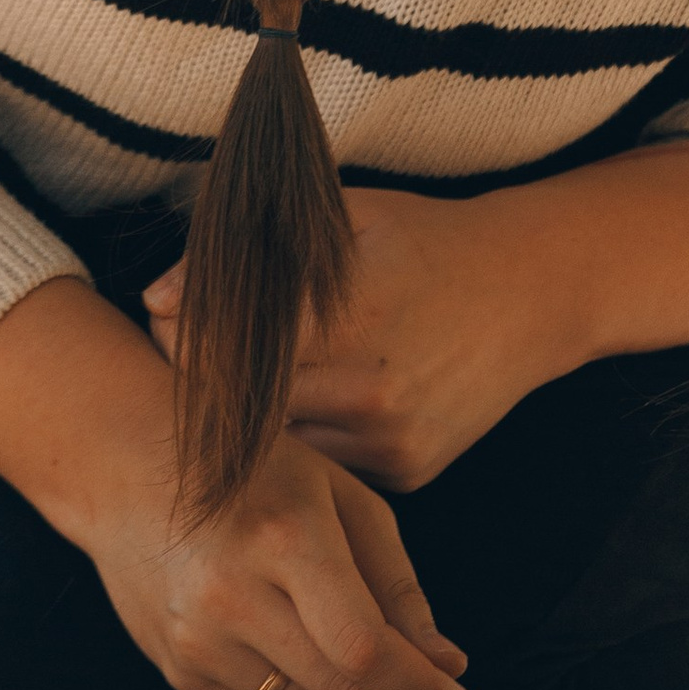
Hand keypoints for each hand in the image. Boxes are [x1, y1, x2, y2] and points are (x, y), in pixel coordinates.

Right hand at [85, 425, 477, 689]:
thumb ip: (397, 584)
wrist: (127, 464)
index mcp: (284, 537)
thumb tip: (447, 667)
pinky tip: (336, 688)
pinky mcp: (179, 671)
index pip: (366, 649)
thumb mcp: (338, 495)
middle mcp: (234, 597)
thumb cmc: (254, 468)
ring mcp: (198, 641)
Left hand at [147, 185, 561, 492]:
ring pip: (281, 448)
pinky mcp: (408, 473)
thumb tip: (157, 296)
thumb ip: (254, 255)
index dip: (182, 339)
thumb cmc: (427, 239)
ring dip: (250, 423)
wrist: (531, 292)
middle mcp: (369, 389)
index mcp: (349, 316)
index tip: (161, 321)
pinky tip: (302, 407)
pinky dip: (305, 441)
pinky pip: (328, 465)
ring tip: (233, 384)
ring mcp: (391, 439)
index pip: (228, 349)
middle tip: (175, 358)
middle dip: (204, 385)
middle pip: (245, 407)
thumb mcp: (348, 216)